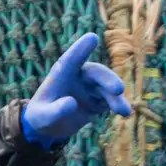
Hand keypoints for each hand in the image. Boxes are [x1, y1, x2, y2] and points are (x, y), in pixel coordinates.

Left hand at [21, 32, 132, 148]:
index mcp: (62, 74)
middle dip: (108, 79)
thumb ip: (55, 110)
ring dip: (116, 98)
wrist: (47, 127)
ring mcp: (89, 89)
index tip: (92, 37)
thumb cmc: (40, 116)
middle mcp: (78, 77)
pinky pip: (109, 101)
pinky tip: (125, 112)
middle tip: (118, 89)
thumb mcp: (42, 116)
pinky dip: (118, 105)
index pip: (72, 59)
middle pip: (96, 73)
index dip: (81, 48)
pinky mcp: (97, 101)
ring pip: (106, 88)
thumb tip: (72, 103)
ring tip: (124, 111)